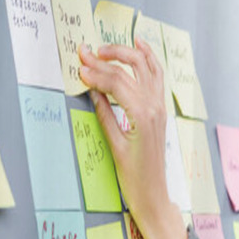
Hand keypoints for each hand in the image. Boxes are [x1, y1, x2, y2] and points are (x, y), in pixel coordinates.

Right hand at [78, 41, 186, 238]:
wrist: (153, 193)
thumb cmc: (132, 176)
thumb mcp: (114, 145)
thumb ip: (104, 113)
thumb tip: (92, 89)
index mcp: (142, 114)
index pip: (115, 83)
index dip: (95, 72)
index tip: (78, 66)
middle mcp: (154, 106)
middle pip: (129, 70)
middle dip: (107, 57)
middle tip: (85, 51)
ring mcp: (160, 106)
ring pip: (146, 67)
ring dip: (126, 53)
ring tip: (106, 47)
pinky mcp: (160, 110)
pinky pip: (156, 76)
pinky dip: (149, 58)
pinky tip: (140, 45)